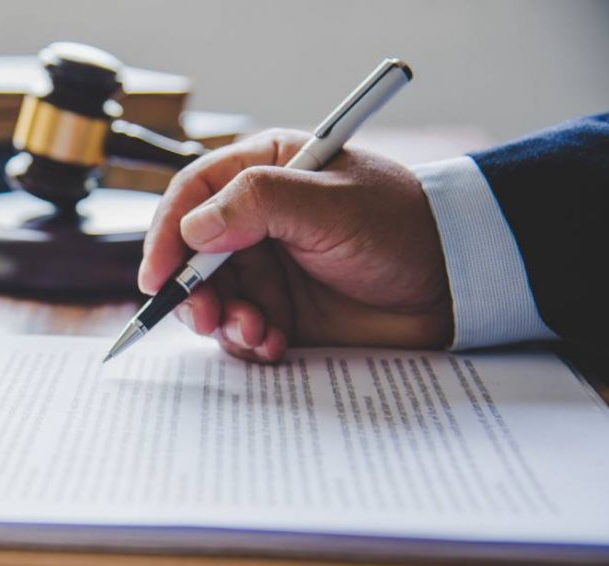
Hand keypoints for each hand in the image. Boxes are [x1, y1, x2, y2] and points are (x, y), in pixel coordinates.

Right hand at [138, 129, 453, 361]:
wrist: (455, 283)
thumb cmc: (401, 226)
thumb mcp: (330, 204)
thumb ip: (258, 205)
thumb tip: (191, 229)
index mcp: (262, 172)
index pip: (191, 196)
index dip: (165, 235)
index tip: (158, 276)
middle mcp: (255, 220)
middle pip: (189, 255)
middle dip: (191, 290)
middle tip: (206, 316)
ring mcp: (266, 267)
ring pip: (211, 297)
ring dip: (222, 321)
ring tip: (256, 331)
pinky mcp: (280, 310)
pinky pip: (240, 330)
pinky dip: (248, 342)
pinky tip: (276, 344)